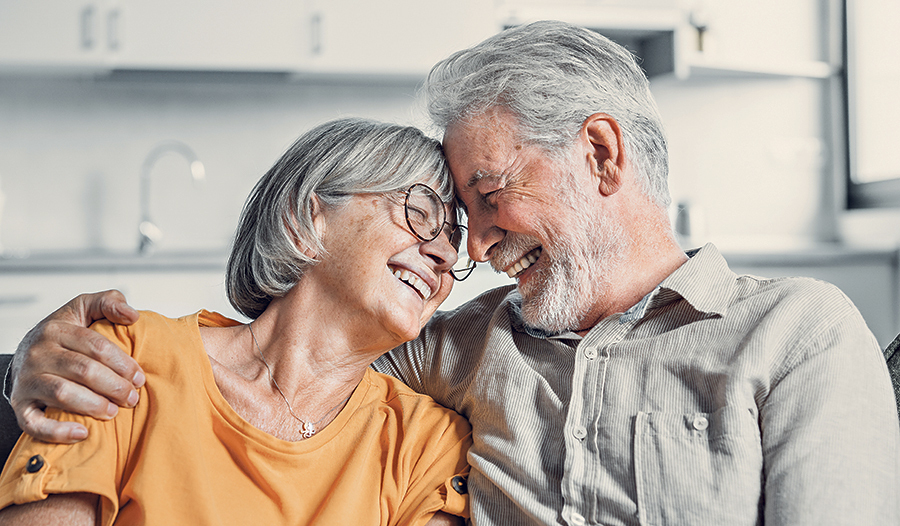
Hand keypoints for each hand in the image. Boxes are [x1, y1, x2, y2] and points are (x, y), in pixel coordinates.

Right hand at [9, 290, 143, 443]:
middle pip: (83, 370)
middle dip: (114, 386)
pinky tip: (82, 434)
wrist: (25, 354)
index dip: (122, 363)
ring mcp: (27, 380)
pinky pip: (34, 423)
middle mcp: (38, 354)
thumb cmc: (64, 334)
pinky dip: (58, 431)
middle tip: (132, 397)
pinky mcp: (20, 404)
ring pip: (63, 394)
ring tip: (114, 411)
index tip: (140, 377)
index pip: (96, 346)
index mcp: (56, 329)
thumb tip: (132, 315)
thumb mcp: (83, 309)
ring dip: (94, 405)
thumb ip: (108, 302)